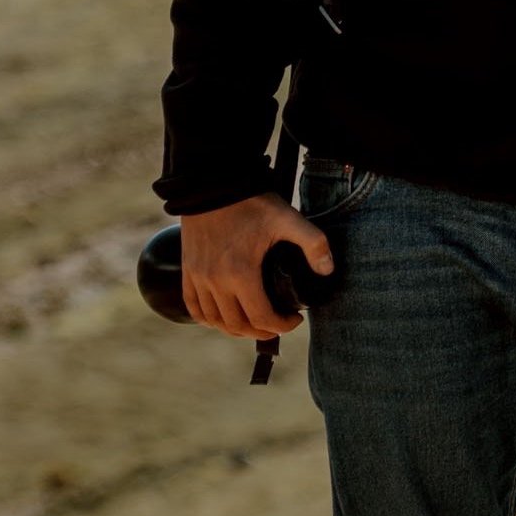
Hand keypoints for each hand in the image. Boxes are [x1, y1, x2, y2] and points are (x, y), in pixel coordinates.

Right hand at [180, 196, 333, 340]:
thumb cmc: (250, 201)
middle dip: (262, 332)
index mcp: (241, 274)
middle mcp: (216, 281)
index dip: (283, 327)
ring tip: (255, 322)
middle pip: (239, 326)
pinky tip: (224, 316)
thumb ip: (313, 242)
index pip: (262, 319)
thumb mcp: (287, 218)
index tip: (295, 318)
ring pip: (215, 321)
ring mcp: (199, 278)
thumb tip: (328, 270)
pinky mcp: (188, 271)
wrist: (211, 183)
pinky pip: (194, 308)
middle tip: (278, 324)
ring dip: (237, 329)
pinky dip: (209, 319)